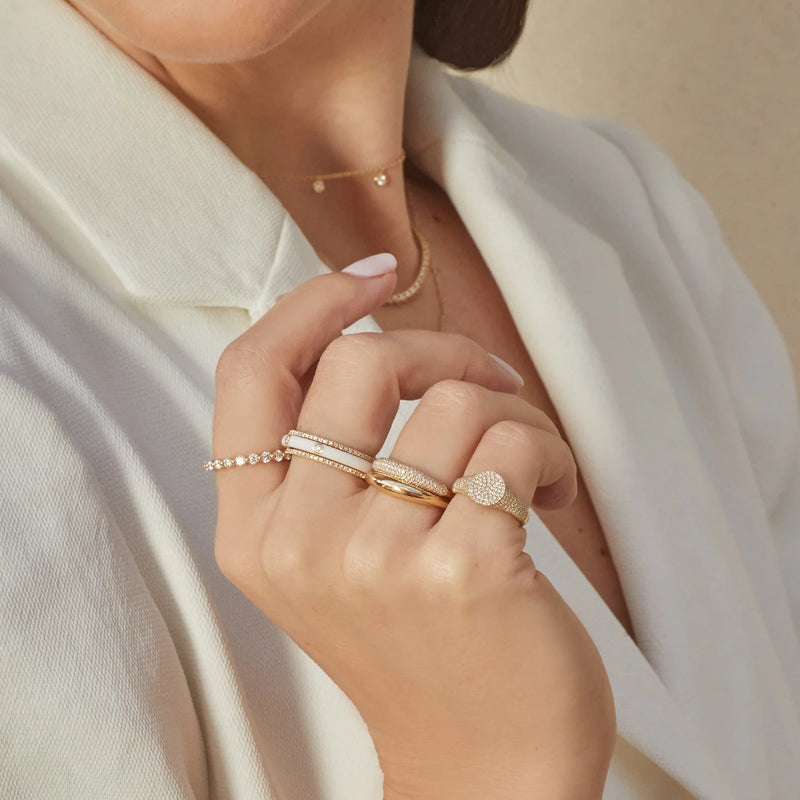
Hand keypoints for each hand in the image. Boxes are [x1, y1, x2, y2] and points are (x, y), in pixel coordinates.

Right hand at [212, 253, 615, 799]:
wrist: (477, 766)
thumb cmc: (413, 646)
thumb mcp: (328, 557)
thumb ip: (320, 461)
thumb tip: (359, 337)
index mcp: (254, 530)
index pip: (252, 372)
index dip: (310, 305)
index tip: (371, 276)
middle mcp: (300, 540)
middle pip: (362, 363)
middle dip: (442, 351)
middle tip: (486, 380)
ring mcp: (376, 558)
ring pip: (455, 401)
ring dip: (512, 412)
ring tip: (528, 463)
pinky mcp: (462, 569)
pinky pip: (515, 445)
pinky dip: (552, 453)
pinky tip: (552, 493)